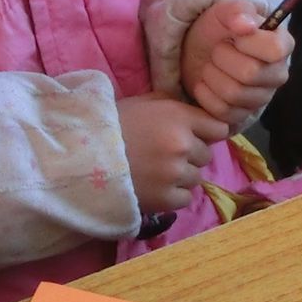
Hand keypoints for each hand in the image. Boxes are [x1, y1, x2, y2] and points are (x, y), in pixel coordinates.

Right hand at [117, 93, 229, 217]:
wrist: (83, 155)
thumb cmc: (112, 124)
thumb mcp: (145, 103)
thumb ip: (174, 106)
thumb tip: (197, 113)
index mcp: (180, 118)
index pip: (218, 128)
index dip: (207, 133)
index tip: (196, 137)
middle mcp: (183, 145)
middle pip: (206, 155)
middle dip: (191, 156)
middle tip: (167, 156)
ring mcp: (175, 173)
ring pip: (196, 178)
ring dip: (182, 176)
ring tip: (158, 173)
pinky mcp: (166, 198)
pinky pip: (185, 198)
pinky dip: (173, 195)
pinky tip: (155, 187)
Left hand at [178, 0, 292, 126]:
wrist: (197, 52)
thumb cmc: (218, 29)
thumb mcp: (223, 11)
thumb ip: (236, 10)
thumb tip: (245, 24)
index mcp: (281, 45)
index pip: (274, 49)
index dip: (248, 42)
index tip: (234, 36)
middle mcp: (278, 74)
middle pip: (250, 73)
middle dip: (222, 58)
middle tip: (216, 51)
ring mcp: (261, 98)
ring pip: (234, 94)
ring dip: (212, 76)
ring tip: (210, 65)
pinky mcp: (242, 116)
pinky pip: (222, 111)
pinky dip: (206, 95)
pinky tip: (205, 83)